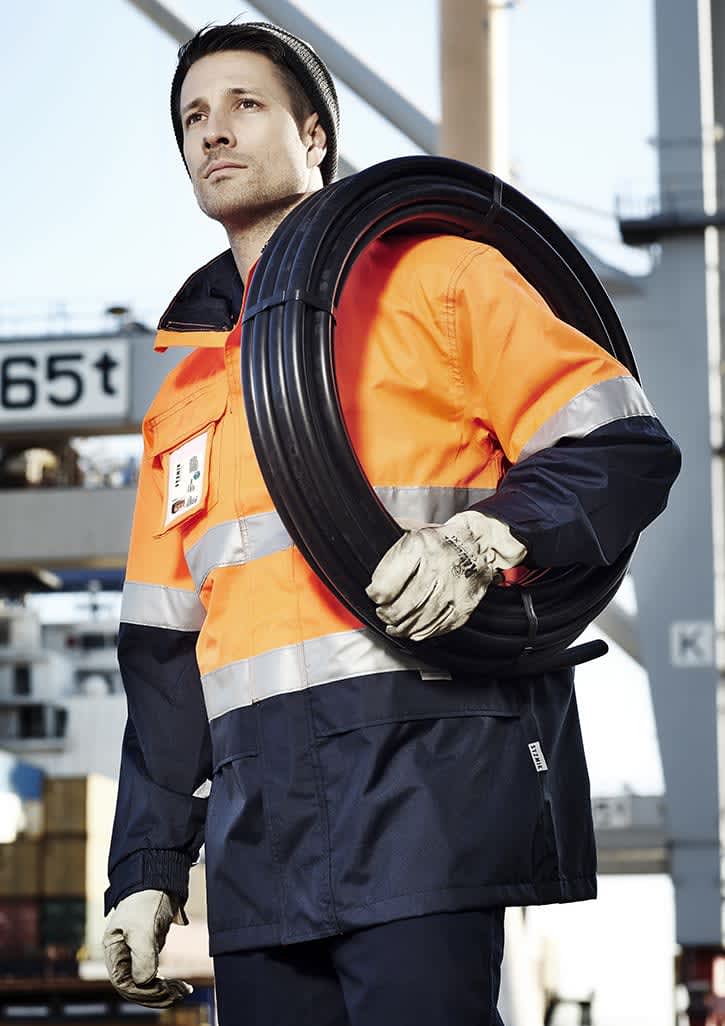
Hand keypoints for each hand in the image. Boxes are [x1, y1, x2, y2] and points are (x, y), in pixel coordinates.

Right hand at [103, 890, 192, 1008]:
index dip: (143, 991)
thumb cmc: (146, 900)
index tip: (164, 990)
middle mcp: (122, 954)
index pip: (124, 982)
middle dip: (156, 993)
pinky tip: (180, 985)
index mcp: (114, 949)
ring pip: (147, 982)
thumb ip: (142, 957)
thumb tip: (144, 982)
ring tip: (183, 990)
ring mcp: (136, 952)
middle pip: (136, 985)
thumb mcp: (143, 929)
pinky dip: (167, 982)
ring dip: (164, 990)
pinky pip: (155, 974)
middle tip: (178, 993)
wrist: (160, 878)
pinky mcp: (149, 949)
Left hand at [366, 511, 526, 640]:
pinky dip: (421, 632)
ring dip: (401, 627)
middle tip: (382, 612)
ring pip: (418, 620)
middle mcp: (437, 567)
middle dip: (386, 614)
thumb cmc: (437, 540)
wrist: (477, 543)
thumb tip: (358, 549)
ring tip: (394, 625)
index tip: (374, 595)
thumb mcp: (410, 530)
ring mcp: (452, 589)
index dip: (375, 594)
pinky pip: (437, 626)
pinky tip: (413, 630)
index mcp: (419, 546)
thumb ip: (387, 544)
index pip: (385, 584)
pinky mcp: (463, 605)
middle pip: (401, 606)